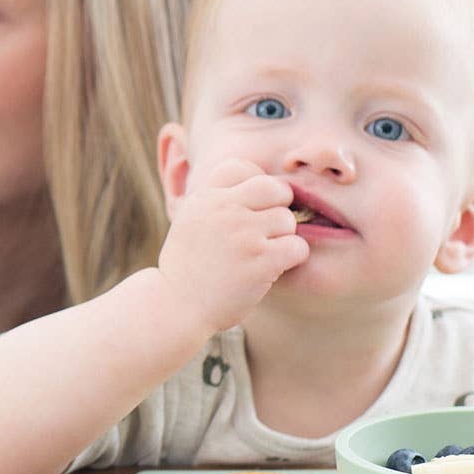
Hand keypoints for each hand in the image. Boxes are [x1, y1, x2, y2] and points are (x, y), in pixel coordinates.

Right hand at [156, 157, 309, 336]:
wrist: (176, 305)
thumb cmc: (187, 266)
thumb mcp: (189, 220)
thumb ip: (216, 201)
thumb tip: (257, 186)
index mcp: (204, 197)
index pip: (242, 168)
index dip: (255, 185)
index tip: (251, 207)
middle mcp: (223, 209)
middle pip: (274, 188)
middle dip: (278, 206)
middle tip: (269, 229)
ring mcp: (242, 234)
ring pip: (288, 219)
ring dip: (283, 237)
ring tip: (264, 253)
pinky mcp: (260, 261)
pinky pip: (297, 247)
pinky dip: (291, 259)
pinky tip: (272, 268)